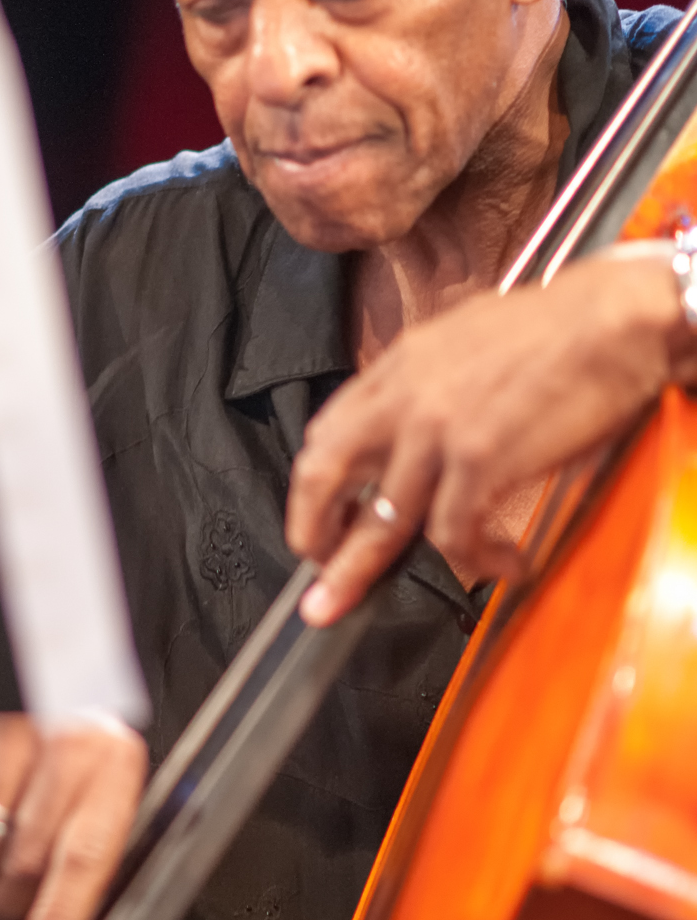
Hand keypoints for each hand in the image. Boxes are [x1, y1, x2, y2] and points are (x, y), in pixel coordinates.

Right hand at [0, 711, 146, 919]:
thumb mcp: (102, 779)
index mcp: (112, 756)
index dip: (61, 913)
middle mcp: (60, 734)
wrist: (39, 658)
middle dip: (8, 904)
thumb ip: (91, 844)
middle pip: (27, 849)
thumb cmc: (73, 735)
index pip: (87, 850)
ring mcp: (1, 726)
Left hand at [288, 248, 696, 624]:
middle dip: (309, 530)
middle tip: (314, 571)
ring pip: (381, 521)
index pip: (327, 431)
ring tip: (359, 600)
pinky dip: (472, 563)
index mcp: (399, 366)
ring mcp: (437, 429)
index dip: (313, 484)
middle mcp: (405, 396)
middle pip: (323, 473)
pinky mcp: (479, 459)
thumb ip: (424, 385)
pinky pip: (453, 535)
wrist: (611, 318)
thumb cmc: (554, 331)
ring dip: (365, 571)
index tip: (318, 515)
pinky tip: (497, 566)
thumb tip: (407, 430)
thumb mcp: (462, 341)